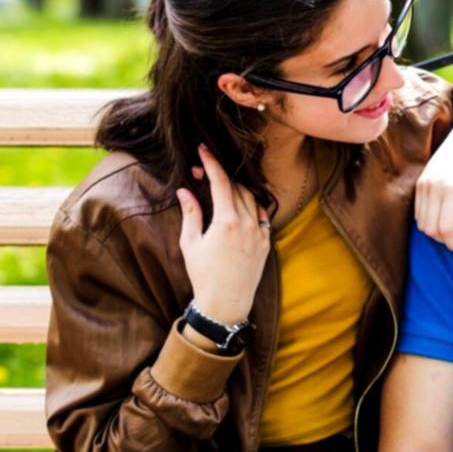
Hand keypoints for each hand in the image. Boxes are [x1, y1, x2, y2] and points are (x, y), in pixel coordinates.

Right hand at [177, 145, 269, 324]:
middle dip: (220, 175)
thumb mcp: (191, 243)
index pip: (221, 182)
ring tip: (220, 187)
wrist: (226, 303)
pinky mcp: (266, 242)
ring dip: (237, 188)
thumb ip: (191, 213)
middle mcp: (248, 224)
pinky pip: (262, 214)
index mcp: (227, 222)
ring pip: (252, 198)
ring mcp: (260, 232)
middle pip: (237, 187)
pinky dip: (252, 204)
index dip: (212, 162)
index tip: (204, 149)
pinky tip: (240, 205)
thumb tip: (186, 190)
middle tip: (203, 172)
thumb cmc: (203, 275)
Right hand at [415, 113, 452, 253]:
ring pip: (422, 223)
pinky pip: (418, 212)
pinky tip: (445, 217)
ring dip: (437, 232)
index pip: (445, 228)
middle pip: (431, 229)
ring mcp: (423, 183)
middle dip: (446, 240)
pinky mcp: (419, 182)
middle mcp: (433, 186)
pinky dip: (430, 221)